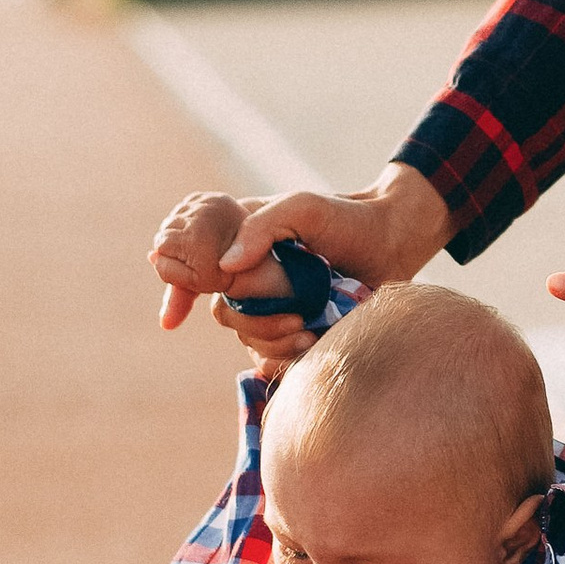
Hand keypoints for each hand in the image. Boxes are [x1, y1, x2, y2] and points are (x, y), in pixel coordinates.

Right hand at [149, 164, 451, 358]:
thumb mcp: (301, 208)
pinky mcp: (296, 329)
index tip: (172, 320)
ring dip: (272, 339)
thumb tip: (227, 266)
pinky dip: (285, 355)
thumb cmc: (345, 218)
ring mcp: (274, 306)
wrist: (393, 244)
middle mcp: (252, 279)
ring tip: (307, 328)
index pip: (194, 273)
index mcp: (241, 247)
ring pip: (248, 337)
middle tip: (292, 312)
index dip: (177, 294)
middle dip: (251, 319)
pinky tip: (309, 341)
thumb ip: (261, 228)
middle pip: (223, 312)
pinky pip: (273, 355)